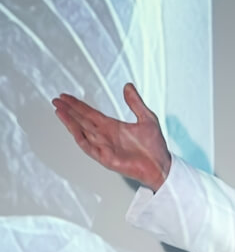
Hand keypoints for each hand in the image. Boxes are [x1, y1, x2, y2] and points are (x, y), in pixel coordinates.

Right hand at [52, 83, 171, 190]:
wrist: (161, 166)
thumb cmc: (155, 147)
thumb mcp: (147, 118)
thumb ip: (135, 103)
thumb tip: (128, 86)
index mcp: (113, 127)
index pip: (91, 113)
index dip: (78, 105)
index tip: (66, 97)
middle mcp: (106, 136)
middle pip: (82, 120)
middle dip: (69, 110)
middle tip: (57, 100)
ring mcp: (104, 146)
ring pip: (82, 130)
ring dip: (70, 120)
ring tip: (59, 109)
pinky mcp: (104, 157)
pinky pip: (88, 144)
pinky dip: (78, 135)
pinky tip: (71, 125)